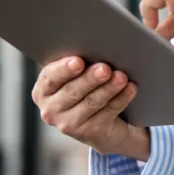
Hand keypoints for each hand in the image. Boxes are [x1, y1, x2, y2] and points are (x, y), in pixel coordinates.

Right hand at [31, 56, 150, 159]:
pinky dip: (121, 99)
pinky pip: (107, 113)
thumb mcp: (76, 74)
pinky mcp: (90, 133)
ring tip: (122, 77)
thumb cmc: (86, 85)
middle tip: (105, 68)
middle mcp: (51, 110)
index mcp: (43, 90)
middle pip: (72, 91)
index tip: (78, 61)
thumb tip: (97, 42)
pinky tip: (130, 89)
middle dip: (90, 78)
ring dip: (108, 88)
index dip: (64, 69)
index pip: (50, 78)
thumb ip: (79, 59)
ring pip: (91, 103)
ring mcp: (69, 124)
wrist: (99, 122)